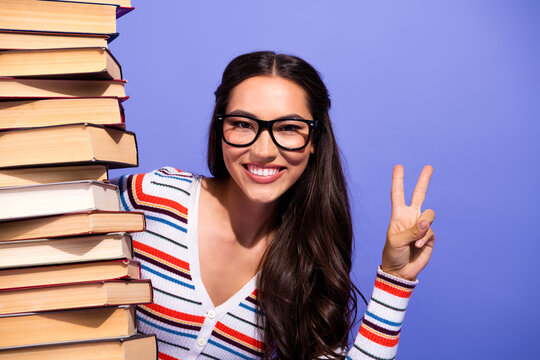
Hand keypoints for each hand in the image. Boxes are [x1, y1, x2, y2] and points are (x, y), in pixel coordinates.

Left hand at [381, 164, 434, 280]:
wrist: (400, 272)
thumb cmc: (392, 254)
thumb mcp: (396, 240)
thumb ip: (412, 230)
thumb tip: (427, 221)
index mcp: (398, 215)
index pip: (398, 194)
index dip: (398, 180)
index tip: (399, 167)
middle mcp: (411, 217)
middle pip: (419, 195)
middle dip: (424, 180)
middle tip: (429, 166)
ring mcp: (421, 226)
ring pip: (429, 214)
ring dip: (424, 225)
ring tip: (414, 240)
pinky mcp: (429, 236)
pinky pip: (430, 231)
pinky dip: (424, 239)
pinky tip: (417, 247)